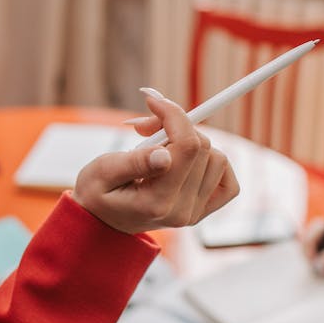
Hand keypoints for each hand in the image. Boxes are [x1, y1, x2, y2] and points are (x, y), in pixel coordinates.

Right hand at [71, 94, 238, 234]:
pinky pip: (227, 179)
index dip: (174, 114)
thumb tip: (164, 152)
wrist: (101, 221)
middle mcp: (182, 210)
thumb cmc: (96, 194)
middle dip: (177, 125)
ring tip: (159, 145)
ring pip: (217, 158)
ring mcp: (195, 212)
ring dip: (191, 141)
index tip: (152, 101)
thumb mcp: (102, 172)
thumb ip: (133, 162)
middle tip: (146, 126)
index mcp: (157, 202)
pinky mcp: (202, 210)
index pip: (187, 146)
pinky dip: (212, 161)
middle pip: (203, 148)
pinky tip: (186, 158)